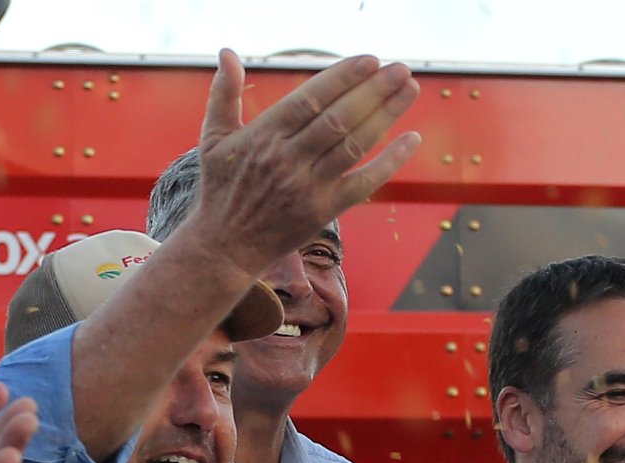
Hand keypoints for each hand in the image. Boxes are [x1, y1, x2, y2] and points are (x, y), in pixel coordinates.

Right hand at [187, 51, 421, 274]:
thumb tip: (228, 53)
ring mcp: (309, 186)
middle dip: (374, 91)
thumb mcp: (214, 137)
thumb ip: (223, 94)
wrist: (226, 246)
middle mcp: (288, 159)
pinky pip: (364, 183)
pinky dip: (390, 162)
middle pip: (339, 119)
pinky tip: (411, 139)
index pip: (310, 99)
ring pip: (354, 145)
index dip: (343, 78)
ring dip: (386, 116)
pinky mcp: (325, 210)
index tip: (370, 61)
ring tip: (410, 90)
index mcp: (264, 136)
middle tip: (401, 69)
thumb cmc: (221, 187)